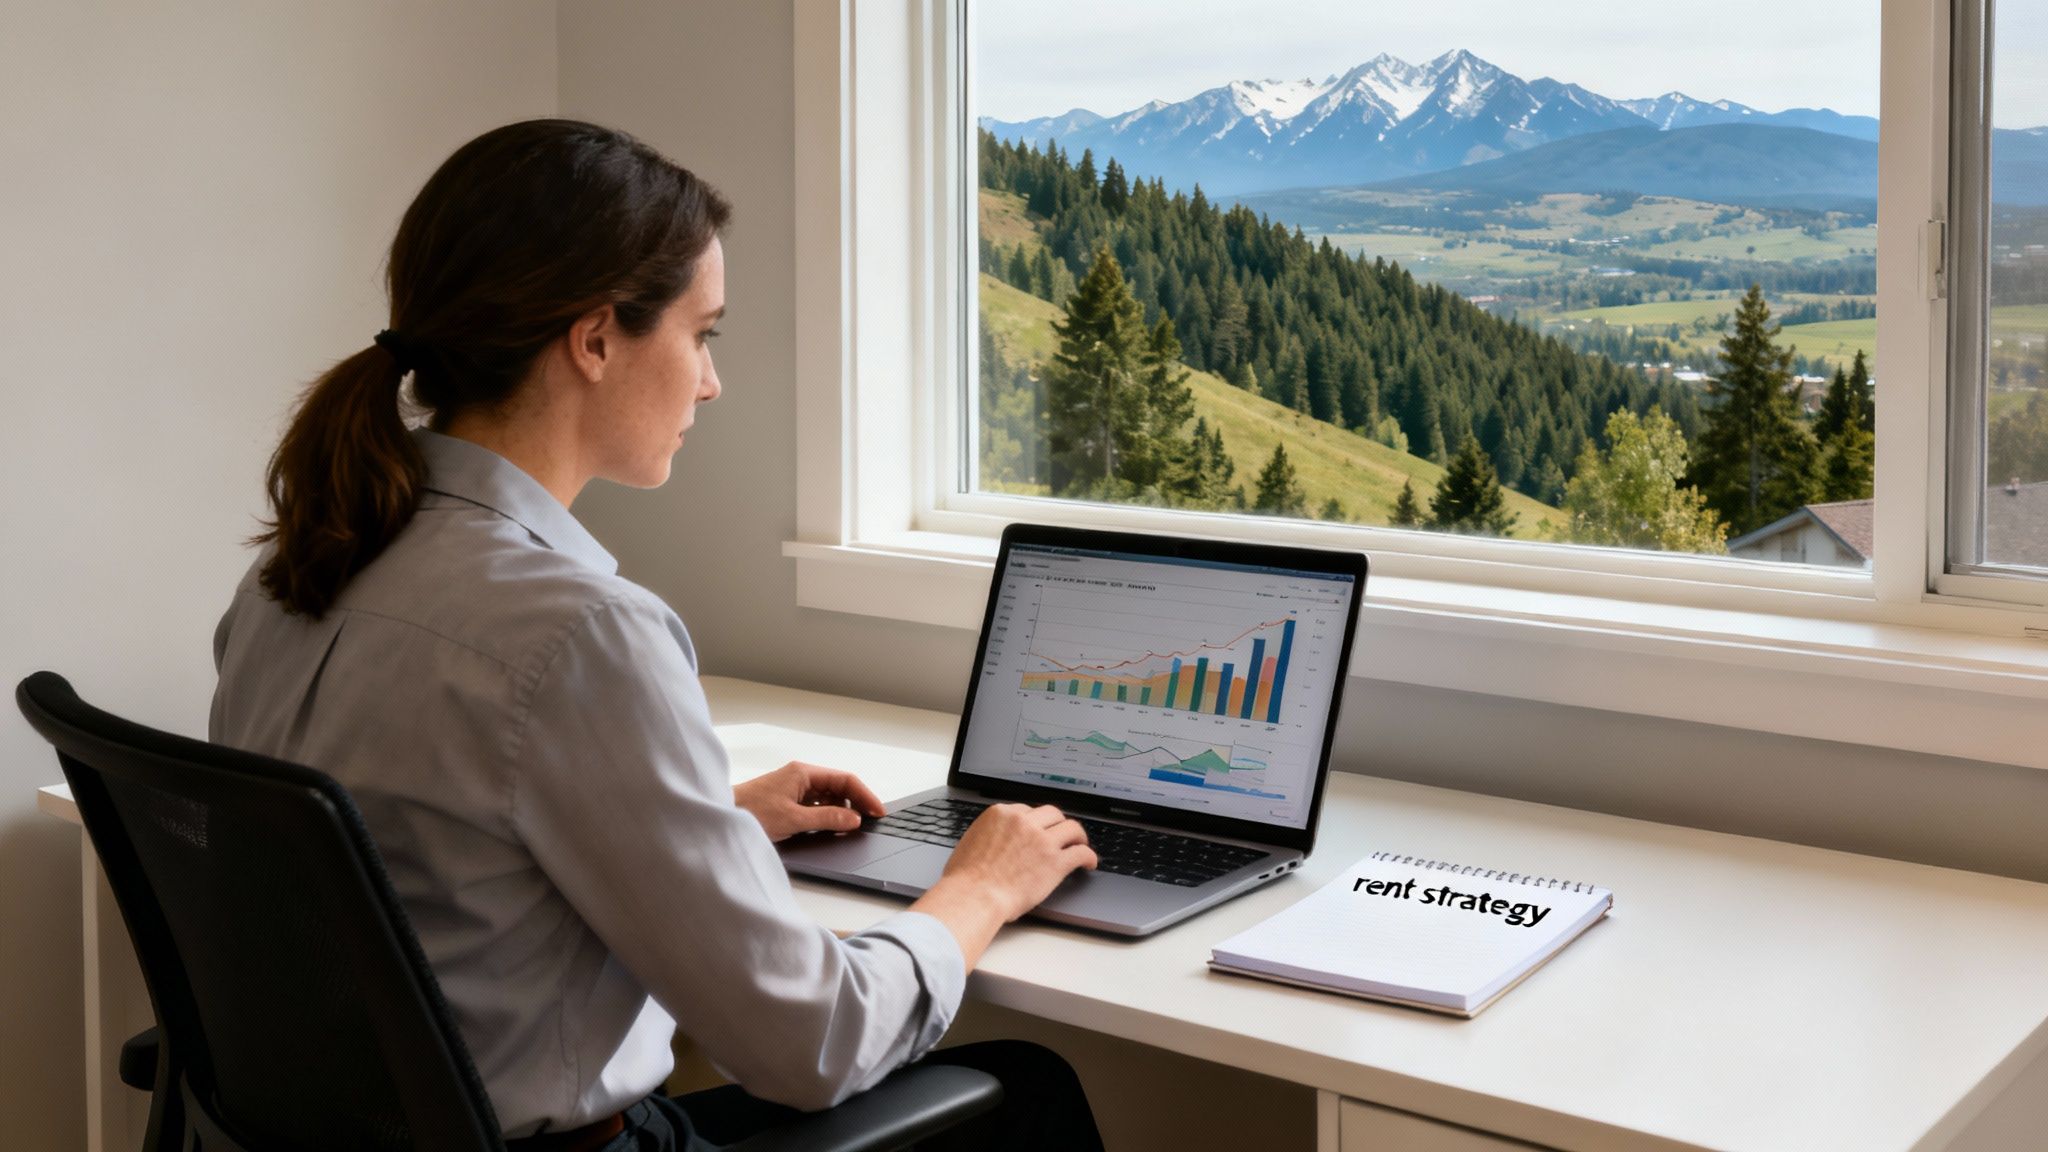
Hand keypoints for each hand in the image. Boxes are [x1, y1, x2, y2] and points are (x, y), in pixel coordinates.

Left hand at [733, 761, 886, 841]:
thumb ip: (827, 819)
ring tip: (851, 827)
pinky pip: (816, 805)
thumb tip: (853, 820)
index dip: (865, 796)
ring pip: (828, 797)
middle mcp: (801, 776)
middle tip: (869, 822)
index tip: (877, 812)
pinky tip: (832, 827)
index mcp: (803, 772)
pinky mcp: (788, 800)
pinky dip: (827, 815)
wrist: (721, 816)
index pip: (845, 779)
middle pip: (839, 787)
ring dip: (841, 811)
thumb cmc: (750, 812)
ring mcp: (794, 788)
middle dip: (855, 803)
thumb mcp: (794, 819)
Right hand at [939, 803, 1097, 923]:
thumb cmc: (965, 877)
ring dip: (1078, 836)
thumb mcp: (972, 841)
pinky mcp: (1056, 862)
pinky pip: (1081, 853)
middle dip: (1058, 824)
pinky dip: (1089, 857)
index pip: (1028, 811)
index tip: (1040, 830)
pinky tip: (1089, 863)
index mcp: (1002, 814)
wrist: (974, 896)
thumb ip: (989, 833)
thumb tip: (994, 839)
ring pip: (1072, 828)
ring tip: (1081, 845)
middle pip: (1052, 814)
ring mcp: (1042, 840)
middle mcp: (1024, 822)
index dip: (1036, 822)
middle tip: (1062, 835)